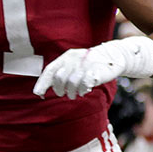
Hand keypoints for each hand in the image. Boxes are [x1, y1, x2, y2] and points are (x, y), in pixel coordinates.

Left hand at [33, 36, 152, 98]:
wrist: (114, 56)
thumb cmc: (91, 64)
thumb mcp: (75, 64)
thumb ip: (62, 73)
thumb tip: (46, 88)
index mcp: (67, 57)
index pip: (51, 70)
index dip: (43, 83)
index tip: (38, 94)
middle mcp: (74, 59)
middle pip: (60, 78)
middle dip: (59, 89)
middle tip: (64, 94)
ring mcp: (86, 65)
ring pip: (72, 83)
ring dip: (71, 92)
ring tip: (75, 95)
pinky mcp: (96, 71)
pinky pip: (84, 84)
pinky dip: (83, 90)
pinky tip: (85, 91)